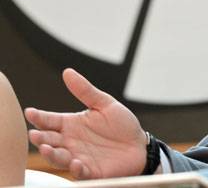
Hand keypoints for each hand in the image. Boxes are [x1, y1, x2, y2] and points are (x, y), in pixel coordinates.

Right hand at [25, 68, 147, 179]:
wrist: (140, 145)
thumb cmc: (121, 125)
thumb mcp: (105, 104)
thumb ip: (85, 90)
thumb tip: (67, 72)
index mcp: (71, 124)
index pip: (49, 120)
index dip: (39, 117)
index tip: (30, 112)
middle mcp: (70, 142)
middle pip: (49, 140)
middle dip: (40, 138)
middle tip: (34, 134)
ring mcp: (79, 157)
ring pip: (59, 158)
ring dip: (51, 155)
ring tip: (46, 149)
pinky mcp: (91, 170)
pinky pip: (80, 171)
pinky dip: (76, 168)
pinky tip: (75, 162)